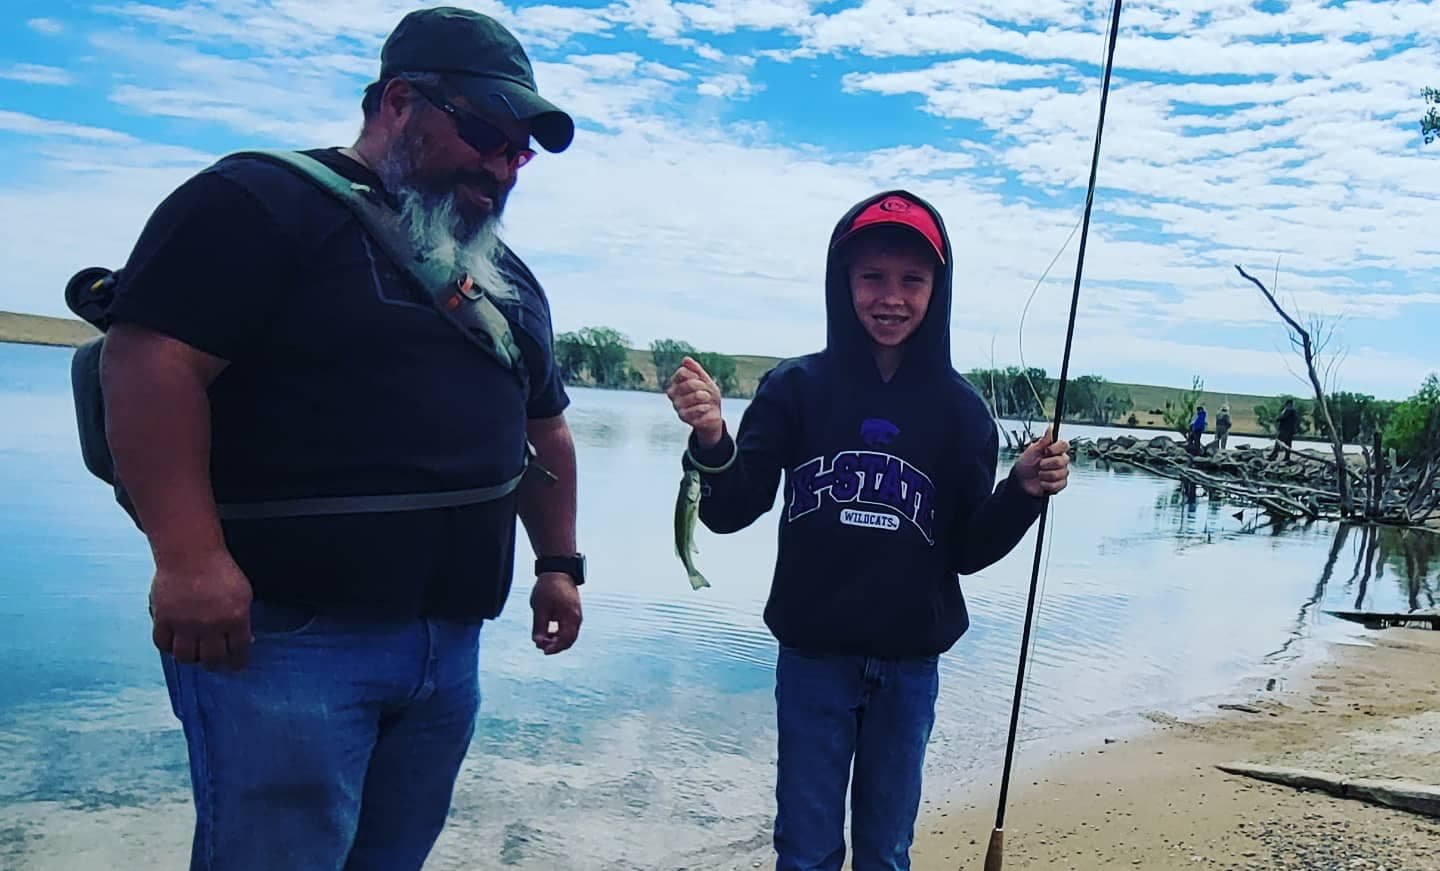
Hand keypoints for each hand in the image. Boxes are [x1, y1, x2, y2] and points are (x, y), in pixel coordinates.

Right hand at [149, 549, 252, 670]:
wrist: (190, 553)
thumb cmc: (220, 570)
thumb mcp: (243, 593)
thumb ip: (242, 619)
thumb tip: (245, 641)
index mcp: (235, 618)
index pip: (238, 652)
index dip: (237, 662)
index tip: (235, 666)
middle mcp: (210, 625)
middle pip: (212, 659)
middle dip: (214, 663)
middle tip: (213, 661)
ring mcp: (185, 623)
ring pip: (186, 657)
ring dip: (191, 658)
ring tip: (194, 652)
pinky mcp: (164, 619)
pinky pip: (163, 644)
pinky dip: (168, 647)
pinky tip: (174, 643)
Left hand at [530, 572, 581, 654]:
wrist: (557, 570)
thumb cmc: (547, 588)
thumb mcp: (540, 608)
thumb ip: (539, 627)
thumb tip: (538, 642)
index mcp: (570, 617)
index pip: (565, 640)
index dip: (554, 648)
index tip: (543, 650)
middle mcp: (577, 617)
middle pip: (570, 640)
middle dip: (556, 645)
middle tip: (542, 646)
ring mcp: (577, 614)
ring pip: (570, 634)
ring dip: (558, 639)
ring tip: (543, 638)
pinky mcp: (574, 610)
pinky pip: (570, 627)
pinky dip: (561, 632)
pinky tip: (549, 631)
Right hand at [666, 357, 723, 448]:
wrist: (712, 414)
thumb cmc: (707, 395)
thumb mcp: (704, 380)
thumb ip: (695, 369)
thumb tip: (686, 359)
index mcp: (675, 382)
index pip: (682, 372)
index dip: (696, 375)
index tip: (700, 379)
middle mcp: (672, 393)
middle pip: (689, 383)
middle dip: (703, 386)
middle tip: (707, 391)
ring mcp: (676, 405)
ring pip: (695, 396)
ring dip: (706, 397)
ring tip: (707, 399)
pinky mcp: (683, 416)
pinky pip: (697, 408)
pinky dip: (705, 407)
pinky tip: (706, 408)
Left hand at [1013, 426, 1070, 497]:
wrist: (1021, 481)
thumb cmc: (1026, 463)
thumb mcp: (1032, 451)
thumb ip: (1043, 441)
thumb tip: (1050, 427)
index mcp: (1055, 450)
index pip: (1065, 445)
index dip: (1056, 448)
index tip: (1047, 450)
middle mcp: (1061, 460)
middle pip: (1063, 460)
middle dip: (1047, 464)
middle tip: (1039, 465)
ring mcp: (1061, 473)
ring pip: (1060, 474)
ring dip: (1045, 475)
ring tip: (1039, 474)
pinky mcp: (1060, 484)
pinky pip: (1058, 485)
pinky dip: (1046, 484)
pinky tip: (1042, 482)